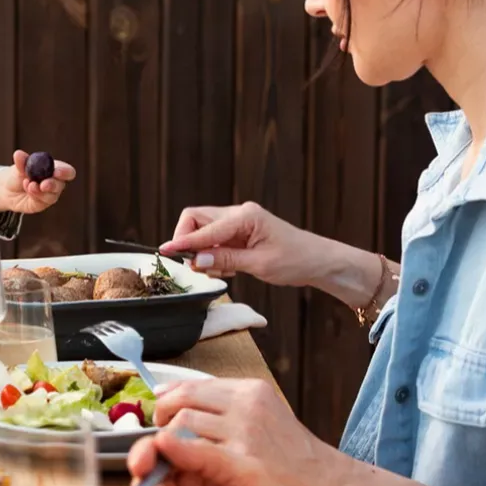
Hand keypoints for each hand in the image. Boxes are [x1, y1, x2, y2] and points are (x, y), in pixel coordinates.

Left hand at [0, 150, 76, 213]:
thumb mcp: (18, 167)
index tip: (56, 172)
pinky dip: (34, 195)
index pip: (68, 172)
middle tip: (43, 184)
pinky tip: (28, 188)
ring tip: (29, 185)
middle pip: (61, 185)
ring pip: (52, 196)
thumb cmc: (17, 175)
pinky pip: (41, 202)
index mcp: (54, 170)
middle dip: (53, 184)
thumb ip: (21, 162)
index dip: (65, 172)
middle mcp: (54, 183)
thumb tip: (18, 154)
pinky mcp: (40, 204)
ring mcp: (48, 195)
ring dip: (40, 191)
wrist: (6, 189)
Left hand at [152, 378, 361, 485]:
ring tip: (171, 450)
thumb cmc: (289, 451)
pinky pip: (195, 450)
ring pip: (184, 422)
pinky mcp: (240, 457)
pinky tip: (181, 464)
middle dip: (163, 413)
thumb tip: (171, 392)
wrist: (325, 479)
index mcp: (251, 390)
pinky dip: (180, 455)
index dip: (169, 397)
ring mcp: (244, 430)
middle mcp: (247, 404)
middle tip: (160, 430)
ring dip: (169, 436)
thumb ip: (224, 403)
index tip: (160, 409)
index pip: (193, 384)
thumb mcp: (263, 413)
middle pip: (184, 398)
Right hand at [162, 202, 341, 286]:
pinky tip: (229, 268)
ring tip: (222, 270)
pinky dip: (213, 254)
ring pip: (203, 231)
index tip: (165, 251)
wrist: (319, 261)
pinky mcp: (240, 232)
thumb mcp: (260, 264)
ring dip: (203, 251)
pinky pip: (214, 240)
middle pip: (196, 219)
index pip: (203, 228)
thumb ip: (225, 260)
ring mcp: (239, 222)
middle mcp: (239, 214)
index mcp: (245, 217)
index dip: (183, 241)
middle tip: (195, 264)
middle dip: (189, 241)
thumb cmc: (296, 260)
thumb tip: (196, 259)